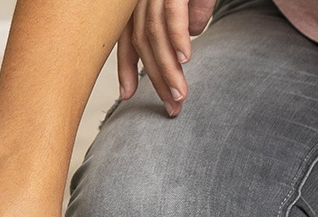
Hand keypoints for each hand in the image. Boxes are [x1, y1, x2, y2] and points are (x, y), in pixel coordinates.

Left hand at [116, 0, 215, 116]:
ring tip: (179, 94)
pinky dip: (177, 39)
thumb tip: (190, 37)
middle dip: (156, 78)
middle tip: (170, 106)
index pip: (128, 37)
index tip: (126, 95)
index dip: (125, 68)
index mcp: (142, 2)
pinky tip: (185, 60)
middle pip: (142, 42)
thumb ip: (186, 19)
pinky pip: (173, 13)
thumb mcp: (191, 0)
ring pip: (155, 33)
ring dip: (168, 68)